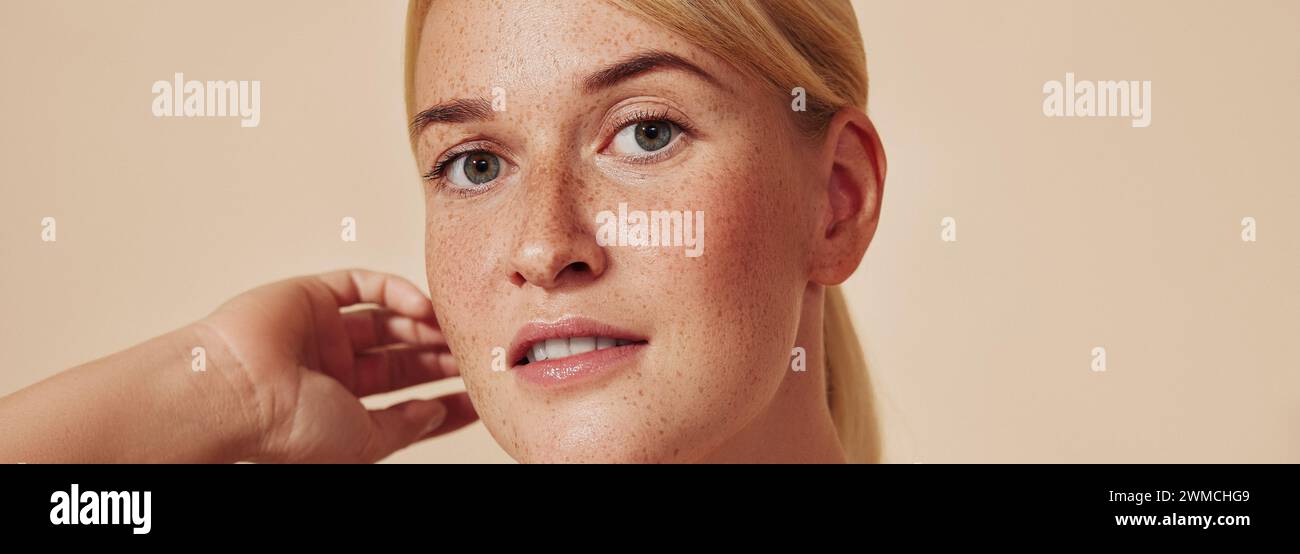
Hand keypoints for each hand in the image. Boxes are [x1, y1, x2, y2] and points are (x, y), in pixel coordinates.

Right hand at [197, 269, 475, 462]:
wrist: (237, 394)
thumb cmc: (288, 429)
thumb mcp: (364, 441)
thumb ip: (404, 426)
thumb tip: (436, 412)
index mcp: (341, 407)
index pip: (405, 400)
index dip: (443, 399)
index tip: (480, 397)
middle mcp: (334, 369)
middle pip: (404, 358)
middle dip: (442, 357)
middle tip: (478, 354)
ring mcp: (324, 331)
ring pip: (390, 321)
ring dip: (426, 324)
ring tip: (457, 331)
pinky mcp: (313, 296)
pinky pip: (365, 286)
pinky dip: (397, 292)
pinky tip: (423, 307)